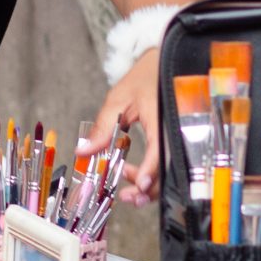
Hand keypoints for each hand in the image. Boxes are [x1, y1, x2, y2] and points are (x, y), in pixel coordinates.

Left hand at [82, 44, 161, 204]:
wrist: (166, 63)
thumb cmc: (145, 77)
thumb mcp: (118, 99)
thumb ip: (103, 126)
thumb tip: (83, 150)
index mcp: (162, 118)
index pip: (160, 150)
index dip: (151, 170)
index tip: (139, 185)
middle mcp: (174, 131)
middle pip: (167, 169)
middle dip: (148, 189)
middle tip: (126, 196)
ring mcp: (176, 138)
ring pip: (168, 172)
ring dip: (149, 186)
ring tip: (127, 187)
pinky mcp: (174, 142)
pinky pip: (166, 165)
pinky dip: (152, 175)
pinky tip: (136, 174)